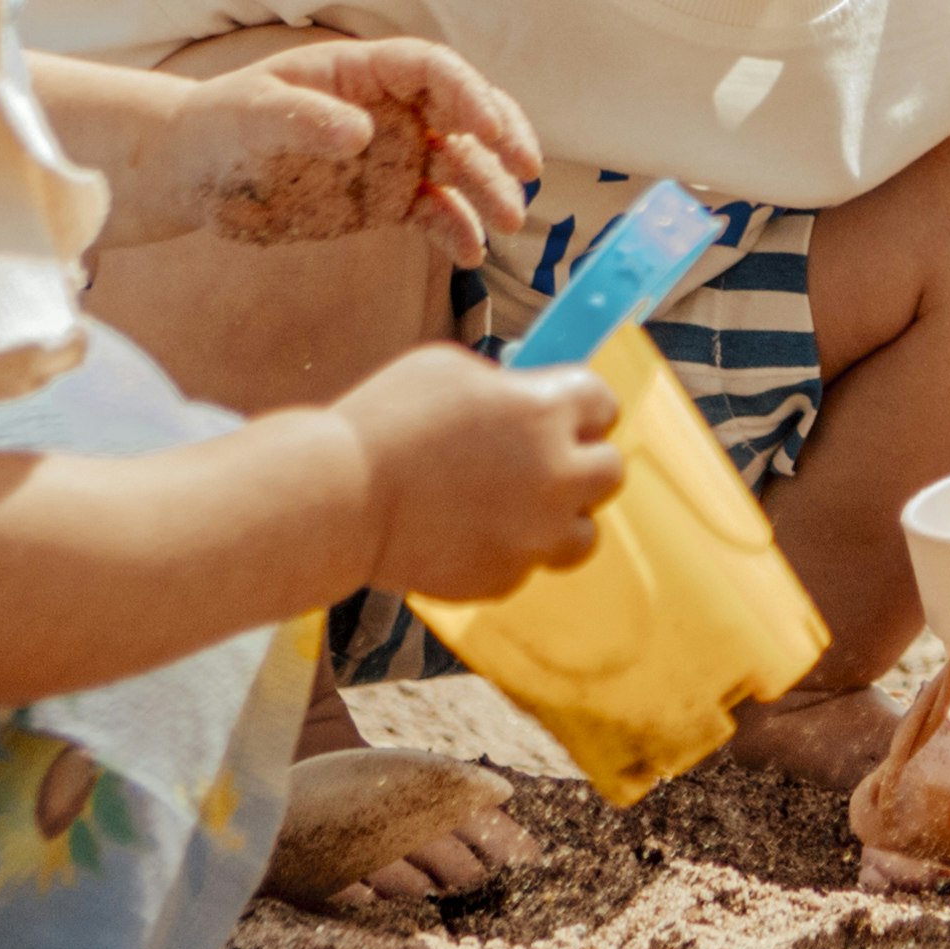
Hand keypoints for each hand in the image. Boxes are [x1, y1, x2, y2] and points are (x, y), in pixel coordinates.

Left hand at [155, 37, 539, 259]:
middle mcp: (391, 110)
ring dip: (489, 189)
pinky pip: (434, 213)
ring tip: (506, 222)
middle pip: (466, 113)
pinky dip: (456, 230)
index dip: (469, 94)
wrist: (195, 173)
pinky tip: (469, 253)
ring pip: (460, 166)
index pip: (433, 70)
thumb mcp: (251, 115)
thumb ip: (304, 119)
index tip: (489, 129)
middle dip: (502, 138)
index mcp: (364, 72)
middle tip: (527, 170)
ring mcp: (394, 156)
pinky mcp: (386, 201)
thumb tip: (362, 134)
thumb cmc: (218, 126)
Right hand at [334, 348, 621, 603]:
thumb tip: (520, 398)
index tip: (567, 411)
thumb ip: (503, 387)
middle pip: (609, 471)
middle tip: (545, 459)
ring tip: (516, 507)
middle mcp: (557, 475)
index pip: (603, 403)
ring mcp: (535, 534)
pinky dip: (508, 551)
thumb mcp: (450, 370)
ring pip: (583, 532)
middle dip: (582, 461)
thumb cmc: (386, 421)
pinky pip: (527, 564)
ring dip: (559, 518)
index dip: (582, 406)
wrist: (340, 497)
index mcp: (547, 411)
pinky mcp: (505, 578)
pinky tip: (468, 534)